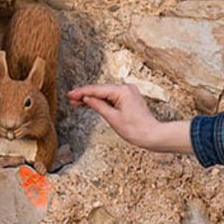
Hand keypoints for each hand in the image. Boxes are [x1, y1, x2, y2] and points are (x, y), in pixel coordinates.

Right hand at [67, 82, 191, 152]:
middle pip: (101, 90)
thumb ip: (98, 106)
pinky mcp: (129, 98)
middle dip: (86, 95)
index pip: (97, 90)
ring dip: (93, 98)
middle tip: (71, 99)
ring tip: (77, 103)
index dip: (82, 92)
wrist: (152, 136)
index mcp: (122, 91)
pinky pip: (112, 98)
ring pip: (106, 94)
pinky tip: (91, 103)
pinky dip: (102, 101)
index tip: (70, 95)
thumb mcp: (113, 118)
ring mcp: (128, 92)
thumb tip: (87, 98)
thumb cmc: (136, 130)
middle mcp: (126, 88)